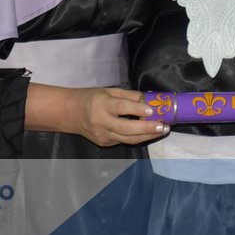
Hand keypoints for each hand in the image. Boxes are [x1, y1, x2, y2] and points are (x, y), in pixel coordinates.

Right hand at [26, 84, 168, 146]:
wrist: (70, 113)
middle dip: (147, 129)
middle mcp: (101, 122)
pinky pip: (123, 141)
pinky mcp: (104, 143)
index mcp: (101, 105)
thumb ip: (128, 95)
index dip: (137, 110)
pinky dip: (138, 137)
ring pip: (128, 139)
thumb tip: (148, 98)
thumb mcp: (108, 91)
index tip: (152, 111)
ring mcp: (102, 135)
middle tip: (163, 126)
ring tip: (162, 130)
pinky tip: (149, 133)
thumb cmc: (91, 98)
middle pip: (127, 129)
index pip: (121, 108)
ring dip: (147, 136)